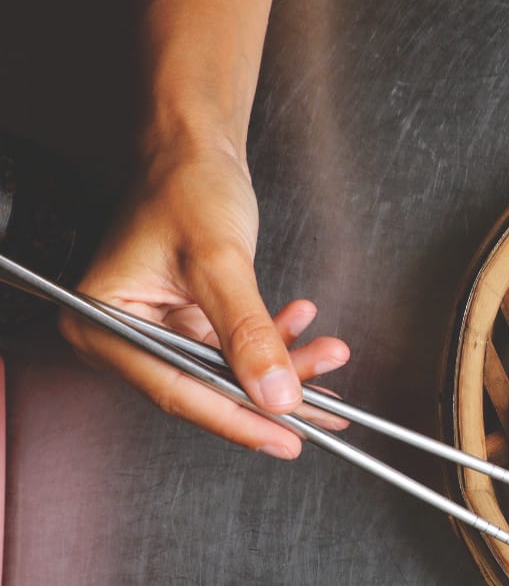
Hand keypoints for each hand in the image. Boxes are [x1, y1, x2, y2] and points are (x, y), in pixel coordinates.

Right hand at [59, 134, 348, 458]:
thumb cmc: (186, 185)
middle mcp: (122, 334)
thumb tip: (276, 394)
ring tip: (329, 353)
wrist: (196, 147)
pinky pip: (237, 350)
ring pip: (229, 372)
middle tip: (324, 407)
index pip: (177, 390)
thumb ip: (248, 332)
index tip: (286, 438)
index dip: (237, 419)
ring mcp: (156, 331)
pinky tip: (304, 328)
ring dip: (283, 365)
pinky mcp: (186, 323)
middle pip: (205, 387)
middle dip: (271, 392)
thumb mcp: (219, 260)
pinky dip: (275, 343)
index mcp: (102, 322)